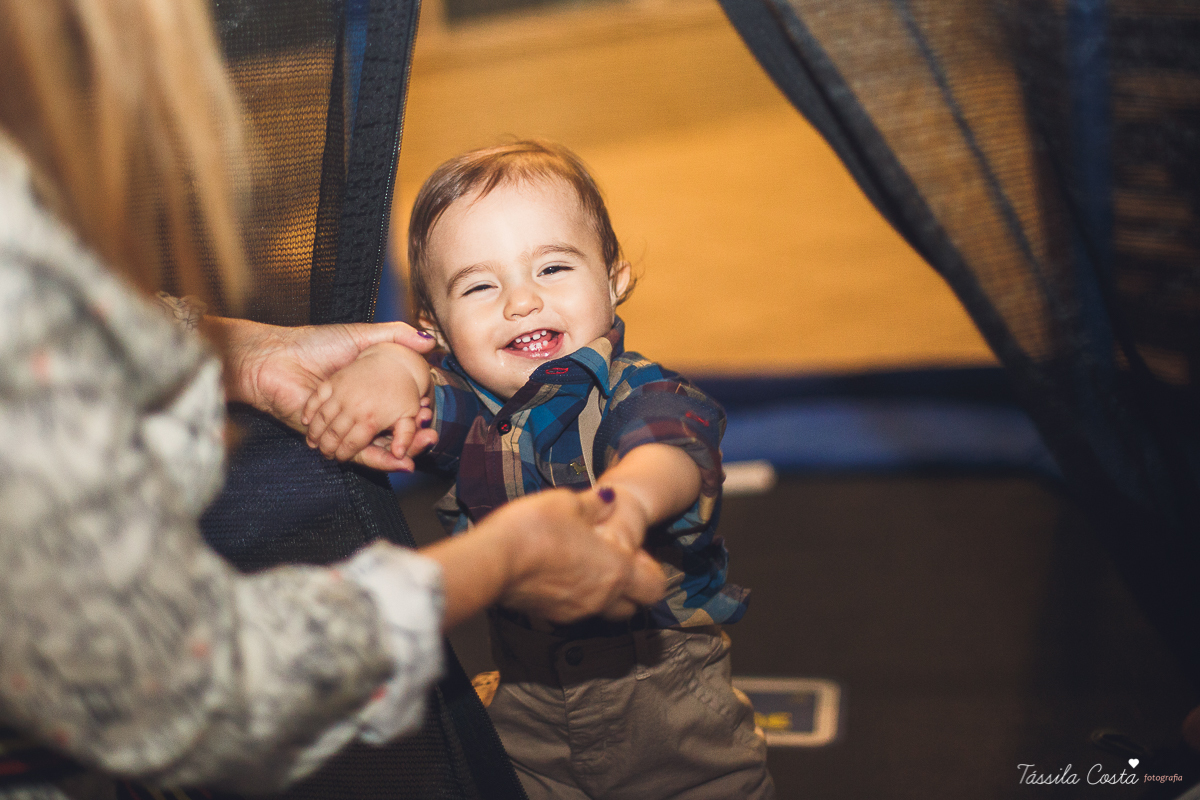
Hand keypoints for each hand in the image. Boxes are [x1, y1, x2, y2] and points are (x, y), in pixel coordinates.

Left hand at [302, 343, 431, 468]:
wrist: (277, 359)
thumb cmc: (312, 344)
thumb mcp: (360, 336)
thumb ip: (394, 335)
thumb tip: (429, 340)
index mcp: (366, 390)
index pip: (397, 406)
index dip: (414, 410)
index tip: (428, 409)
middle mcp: (357, 410)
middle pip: (390, 429)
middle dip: (413, 436)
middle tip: (430, 435)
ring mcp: (344, 426)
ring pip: (377, 444)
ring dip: (402, 451)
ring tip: (419, 448)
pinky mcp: (331, 438)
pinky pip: (358, 454)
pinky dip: (379, 460)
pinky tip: (398, 461)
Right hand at [424, 487, 666, 628]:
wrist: (491, 561)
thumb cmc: (535, 528)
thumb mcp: (569, 502)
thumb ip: (596, 504)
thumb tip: (609, 499)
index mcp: (615, 572)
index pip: (655, 588)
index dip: (650, 570)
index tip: (633, 550)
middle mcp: (600, 599)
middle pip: (631, 606)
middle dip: (628, 586)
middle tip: (610, 558)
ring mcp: (574, 612)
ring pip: (602, 609)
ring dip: (600, 591)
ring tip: (581, 561)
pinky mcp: (548, 615)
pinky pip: (574, 609)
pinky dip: (575, 594)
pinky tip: (557, 570)